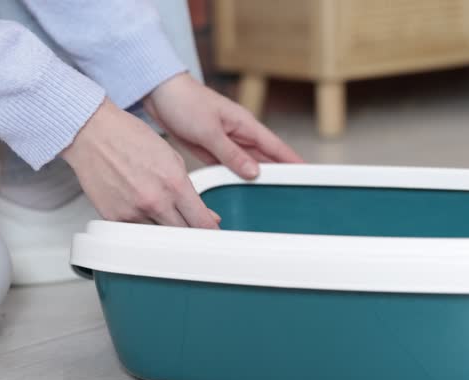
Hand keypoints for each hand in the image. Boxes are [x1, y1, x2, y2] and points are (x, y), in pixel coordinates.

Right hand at [62, 98, 220, 228]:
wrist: (92, 133)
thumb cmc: (130, 138)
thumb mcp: (172, 158)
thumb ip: (191, 191)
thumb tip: (207, 215)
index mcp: (174, 183)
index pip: (201, 222)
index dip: (210, 231)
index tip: (211, 233)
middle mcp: (155, 201)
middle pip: (183, 235)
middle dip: (190, 232)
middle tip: (189, 226)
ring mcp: (133, 212)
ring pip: (159, 237)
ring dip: (164, 230)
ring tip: (160, 211)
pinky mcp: (113, 218)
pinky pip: (135, 233)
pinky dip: (142, 226)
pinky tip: (140, 209)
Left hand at [143, 73, 303, 178]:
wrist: (159, 93)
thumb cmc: (185, 102)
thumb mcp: (209, 131)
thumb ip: (231, 153)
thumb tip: (253, 172)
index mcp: (245, 125)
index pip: (276, 147)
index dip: (293, 160)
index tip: (309, 174)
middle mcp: (239, 134)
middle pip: (266, 158)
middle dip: (280, 173)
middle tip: (294, 192)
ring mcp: (226, 142)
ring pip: (248, 164)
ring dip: (258, 178)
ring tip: (272, 197)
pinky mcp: (212, 148)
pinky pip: (230, 167)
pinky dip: (236, 178)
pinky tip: (242, 190)